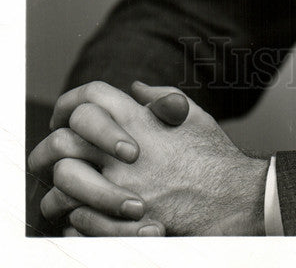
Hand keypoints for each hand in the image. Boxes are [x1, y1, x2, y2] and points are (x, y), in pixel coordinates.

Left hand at [29, 81, 267, 235]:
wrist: (231, 199)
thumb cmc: (214, 156)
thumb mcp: (191, 116)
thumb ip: (160, 97)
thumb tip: (134, 87)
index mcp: (140, 120)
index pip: (90, 97)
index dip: (70, 102)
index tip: (63, 116)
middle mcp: (124, 151)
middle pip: (64, 138)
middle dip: (51, 147)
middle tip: (51, 156)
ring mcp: (120, 186)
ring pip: (63, 180)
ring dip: (58, 186)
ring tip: (63, 190)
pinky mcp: (120, 221)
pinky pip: (75, 217)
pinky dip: (70, 217)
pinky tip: (77, 215)